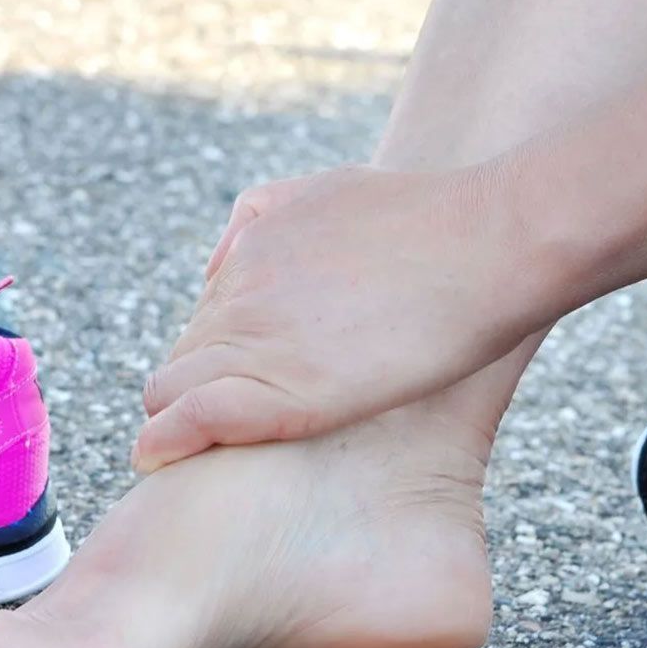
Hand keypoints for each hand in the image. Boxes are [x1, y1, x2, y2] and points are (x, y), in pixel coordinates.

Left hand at [133, 160, 555, 471]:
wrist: (490, 243)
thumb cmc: (431, 222)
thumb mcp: (326, 189)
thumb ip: (261, 220)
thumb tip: (216, 269)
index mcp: (249, 254)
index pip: (201, 327)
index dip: (220, 362)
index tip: (248, 390)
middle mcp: (239, 294)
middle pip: (181, 360)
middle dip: (195, 393)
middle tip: (231, 429)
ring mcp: (258, 340)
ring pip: (171, 392)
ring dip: (181, 421)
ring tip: (201, 456)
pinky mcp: (285, 393)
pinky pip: (191, 420)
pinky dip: (167, 441)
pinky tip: (156, 457)